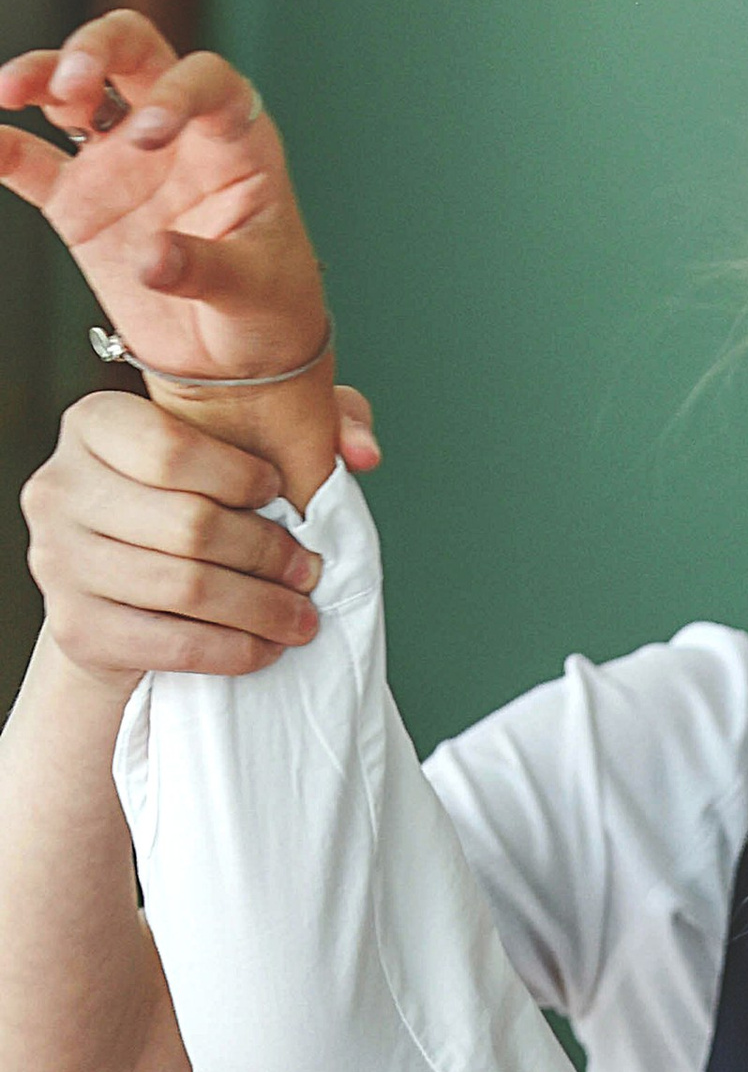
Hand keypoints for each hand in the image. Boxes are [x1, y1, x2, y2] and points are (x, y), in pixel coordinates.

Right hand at [0, 13, 327, 384]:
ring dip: (40, 76)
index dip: (175, 91)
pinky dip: (3, 147)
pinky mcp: (80, 200)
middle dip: (94, 49)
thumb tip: (153, 259)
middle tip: (72, 84)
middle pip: (130, 51)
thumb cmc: (268, 310)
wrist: (233, 357)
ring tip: (10, 91)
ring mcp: (120, 159)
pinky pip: (30, 161)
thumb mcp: (256, 292)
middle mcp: (173, 132)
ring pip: (73, 88)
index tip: (151, 133)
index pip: (205, 80)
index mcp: (232, 140)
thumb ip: (209, 269)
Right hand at [22, 385, 377, 690]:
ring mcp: (61, 562)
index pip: (172, 448)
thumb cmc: (178, 513)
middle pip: (189, 525)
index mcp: (92, 425)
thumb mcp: (229, 453)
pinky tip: (267, 646)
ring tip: (301, 616)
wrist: (109, 602)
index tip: (282, 498)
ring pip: (188, 588)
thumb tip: (363, 451)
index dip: (242, 478)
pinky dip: (235, 649)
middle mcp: (60, 488)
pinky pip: (176, 644)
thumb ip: (309, 422)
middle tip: (310, 572)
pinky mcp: (78, 630)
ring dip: (262, 608)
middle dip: (268, 554)